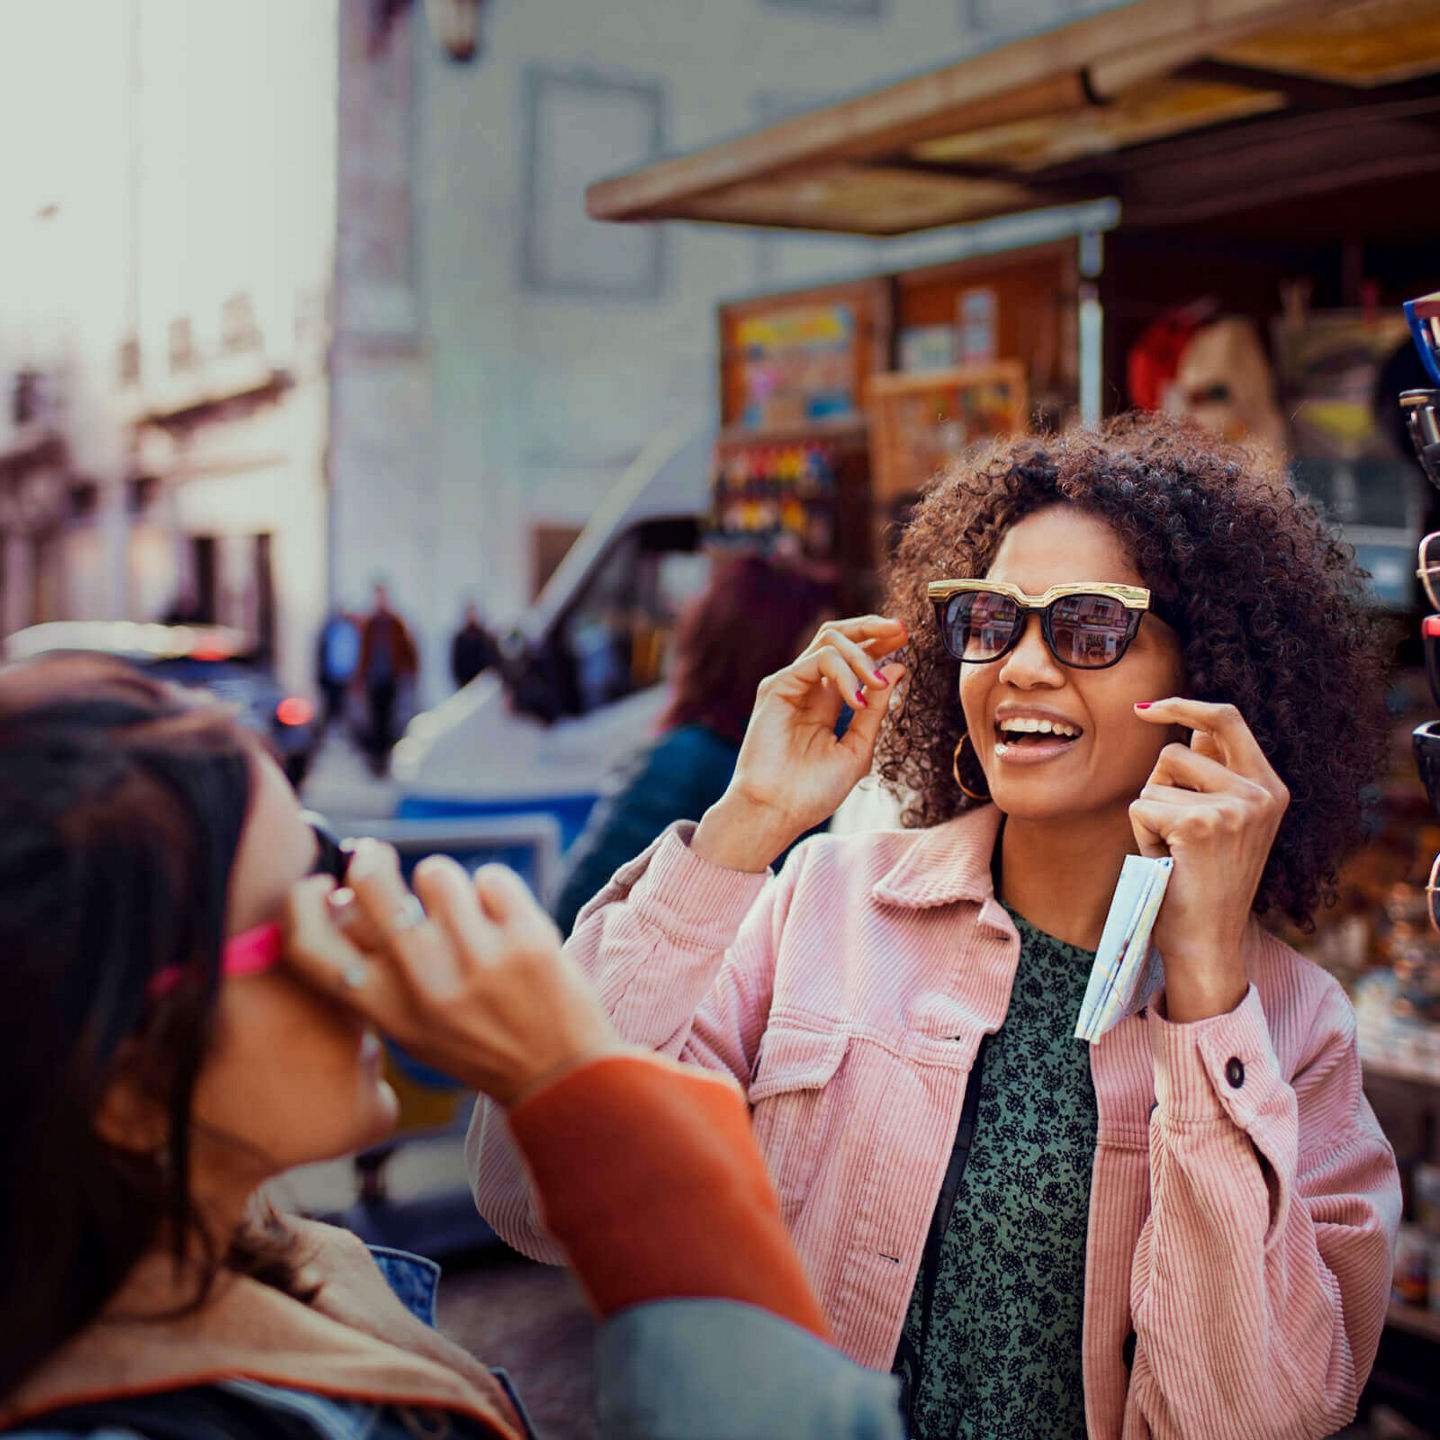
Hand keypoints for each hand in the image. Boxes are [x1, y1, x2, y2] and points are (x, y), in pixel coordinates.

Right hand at [283, 839, 628, 1106]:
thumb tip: (341, 899)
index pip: (308, 946)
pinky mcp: (528, 939)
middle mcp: (426, 985)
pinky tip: (504, 921)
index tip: (321, 886)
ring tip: (464, 912)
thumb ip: (376, 974)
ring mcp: (478, 960)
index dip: (300, 902)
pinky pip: (492, 876)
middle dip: (370, 861)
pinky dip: (497, 891)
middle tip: (377, 858)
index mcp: (387, 1011)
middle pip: (370, 885)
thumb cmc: (478, 1044)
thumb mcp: (411, 1028)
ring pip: (436, 872)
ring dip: (447, 883)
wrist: (562, 1076)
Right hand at [692, 616, 906, 871]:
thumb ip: (875, 710)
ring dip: (862, 653)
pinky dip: (844, 673)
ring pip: (828, 641)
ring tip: (878, 681)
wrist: (778, 812)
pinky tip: (856, 699)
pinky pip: (817, 661)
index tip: (906, 637)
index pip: (852, 658)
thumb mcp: (858, 747)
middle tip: (900, 629)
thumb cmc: (813, 791)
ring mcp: (791, 685)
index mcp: (825, 702)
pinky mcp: (777, 687)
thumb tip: (898, 670)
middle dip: (871, 628)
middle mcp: (807, 687)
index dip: (879, 643)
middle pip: (838, 637)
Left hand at [1130, 699, 1288, 1022]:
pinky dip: (1141, 836)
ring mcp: (1234, 807)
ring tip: (1175, 852)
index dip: (1184, 705)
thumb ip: (1214, 773)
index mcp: (1271, 788)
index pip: (1227, 720)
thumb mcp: (1222, 820)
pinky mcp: (1200, 824)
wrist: (1207, 941)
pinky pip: (1141, 807)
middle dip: (1157, 787)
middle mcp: (1260, 793)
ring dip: (1149, 816)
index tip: (1145, 707)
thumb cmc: (1202, 880)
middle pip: (1174, 751)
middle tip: (1175, 833)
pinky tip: (1166, 862)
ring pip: (1153, 782)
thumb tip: (1192, 724)